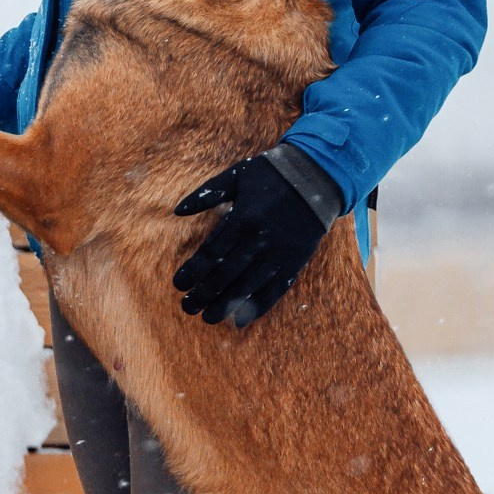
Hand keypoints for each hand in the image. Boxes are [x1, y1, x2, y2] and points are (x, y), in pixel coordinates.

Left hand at [171, 154, 329, 327]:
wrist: (317, 177)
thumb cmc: (271, 174)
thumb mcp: (236, 175)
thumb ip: (206, 194)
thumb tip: (176, 210)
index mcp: (241, 219)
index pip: (210, 253)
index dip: (192, 272)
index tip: (177, 285)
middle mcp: (258, 241)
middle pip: (226, 275)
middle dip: (204, 294)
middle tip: (187, 307)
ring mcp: (278, 254)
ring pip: (248, 287)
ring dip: (226, 305)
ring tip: (208, 318)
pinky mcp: (295, 262)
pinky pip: (275, 290)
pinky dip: (258, 307)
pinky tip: (241, 320)